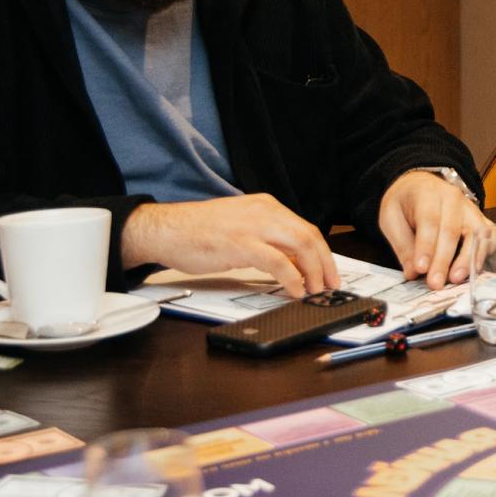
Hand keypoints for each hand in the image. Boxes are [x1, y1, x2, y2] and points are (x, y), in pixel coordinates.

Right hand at [121, 194, 338, 297]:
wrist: (165, 229)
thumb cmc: (197, 232)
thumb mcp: (240, 228)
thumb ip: (267, 239)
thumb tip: (292, 262)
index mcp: (266, 206)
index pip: (305, 228)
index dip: (322, 252)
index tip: (328, 271)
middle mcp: (265, 211)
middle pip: (309, 236)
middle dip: (325, 263)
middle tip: (331, 285)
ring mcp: (253, 226)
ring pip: (301, 246)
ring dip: (314, 272)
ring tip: (317, 290)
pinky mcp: (241, 244)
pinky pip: (278, 262)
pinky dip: (293, 278)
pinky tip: (296, 290)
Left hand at [378, 172, 490, 288]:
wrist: (420, 187)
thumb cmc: (405, 204)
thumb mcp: (391, 218)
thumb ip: (401, 244)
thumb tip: (413, 271)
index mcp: (428, 193)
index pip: (429, 220)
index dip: (426, 246)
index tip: (420, 269)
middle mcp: (454, 198)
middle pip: (452, 230)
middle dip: (444, 260)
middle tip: (435, 283)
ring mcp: (471, 208)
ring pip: (476, 233)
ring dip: (468, 259)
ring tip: (455, 279)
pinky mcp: (481, 219)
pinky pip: (490, 235)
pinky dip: (485, 252)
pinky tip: (474, 269)